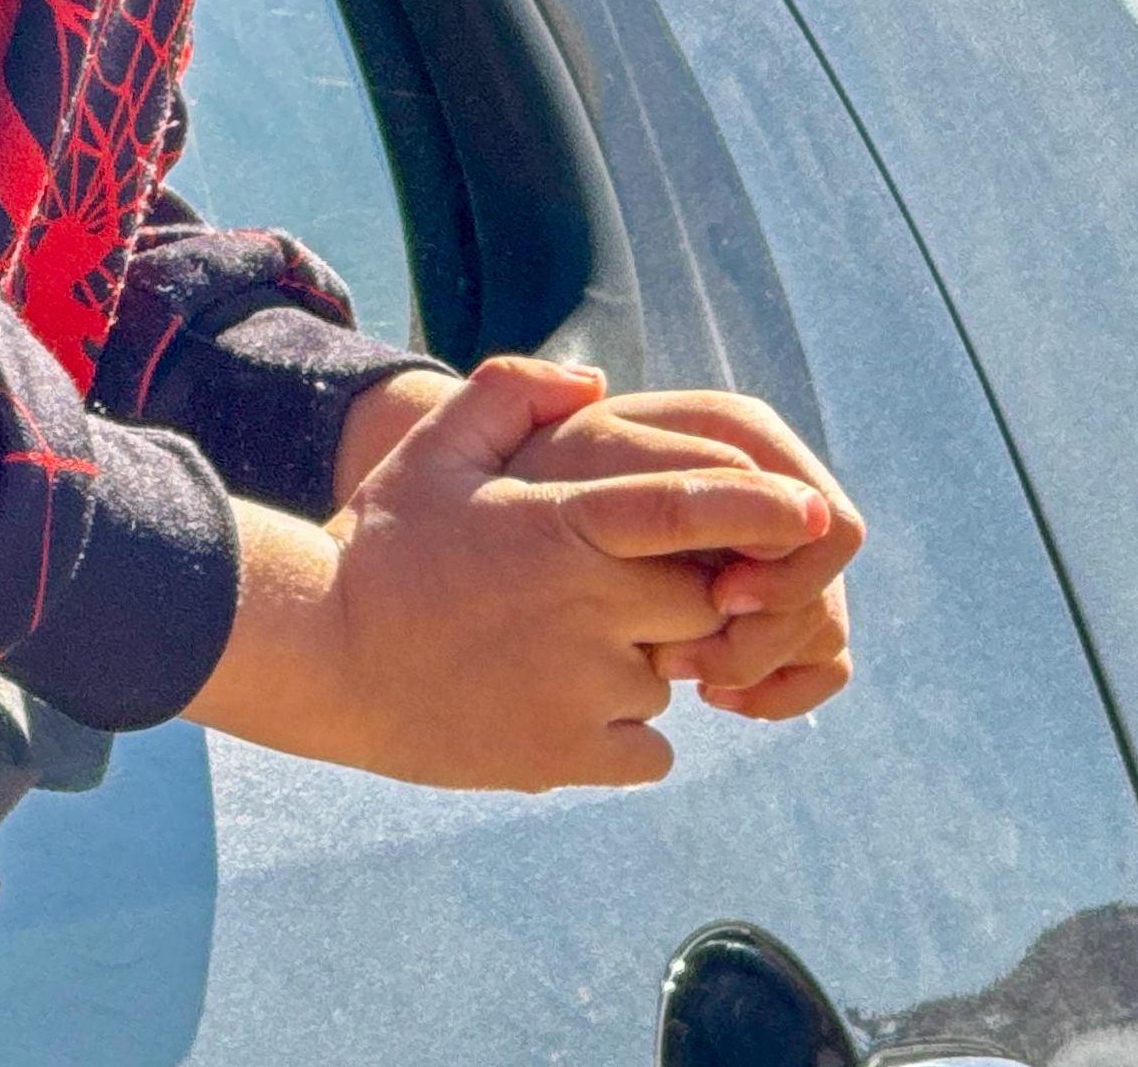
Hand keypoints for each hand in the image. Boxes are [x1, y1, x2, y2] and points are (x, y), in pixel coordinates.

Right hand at [189, 355, 834, 788]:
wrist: (318, 653)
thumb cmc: (379, 543)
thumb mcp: (432, 448)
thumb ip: (512, 394)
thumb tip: (597, 384)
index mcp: (563, 526)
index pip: (690, 507)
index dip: (762, 508)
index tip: (819, 515)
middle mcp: (589, 606)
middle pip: (703, 598)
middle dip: (684, 591)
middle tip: (601, 586)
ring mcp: (586, 688)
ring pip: (671, 675)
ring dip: (637, 659)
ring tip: (544, 646)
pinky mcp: (573, 753)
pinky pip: (647, 747)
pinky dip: (621, 730)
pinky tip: (551, 701)